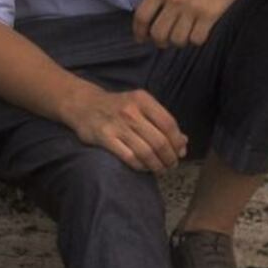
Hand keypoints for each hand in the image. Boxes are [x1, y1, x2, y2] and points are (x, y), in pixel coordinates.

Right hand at [63, 84, 186, 173]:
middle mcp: (130, 110)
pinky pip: (130, 158)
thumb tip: (184, 144)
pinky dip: (141, 166)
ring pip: (147, 152)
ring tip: (160, 169)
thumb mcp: (140, 105)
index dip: (177, 142)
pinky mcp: (104, 137)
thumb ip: (161, 122)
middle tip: (171, 164)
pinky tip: (144, 167)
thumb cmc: (117, 107)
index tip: (179, 151)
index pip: (169, 124)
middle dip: (170, 158)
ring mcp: (116, 124)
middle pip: (160, 141)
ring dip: (157, 165)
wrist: (83, 104)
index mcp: (141, 99)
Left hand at [133, 0, 255, 47]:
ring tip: (181, 36)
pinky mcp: (211, 15)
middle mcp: (173, 0)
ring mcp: (192, 9)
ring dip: (178, 42)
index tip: (140, 38)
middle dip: (159, 41)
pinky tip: (197, 33)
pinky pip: (197, 39)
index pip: (141, 16)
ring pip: (177, 39)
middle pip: (158, 33)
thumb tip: (154, 13)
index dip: (138, 31)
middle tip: (163, 42)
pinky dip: (195, 40)